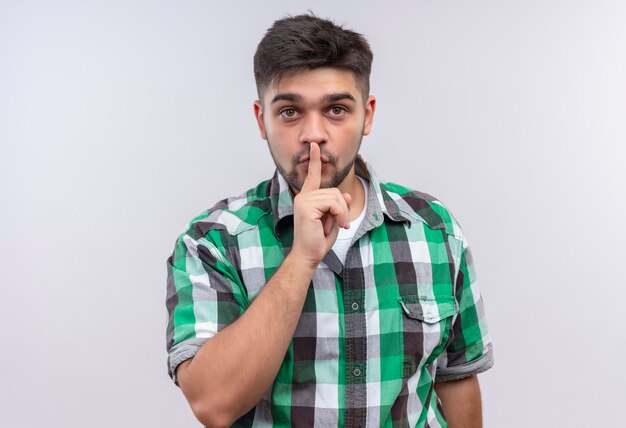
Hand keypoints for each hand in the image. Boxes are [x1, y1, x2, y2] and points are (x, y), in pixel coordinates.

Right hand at [290, 143, 351, 267]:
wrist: (308, 255)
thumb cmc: (317, 240)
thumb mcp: (334, 220)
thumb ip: (339, 206)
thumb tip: (347, 194)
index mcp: (307, 197)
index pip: (312, 175)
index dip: (315, 160)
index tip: (314, 146)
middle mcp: (303, 196)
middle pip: (335, 191)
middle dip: (342, 208)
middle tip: (339, 224)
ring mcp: (304, 200)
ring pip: (336, 196)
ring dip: (342, 213)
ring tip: (337, 225)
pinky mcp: (307, 206)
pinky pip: (333, 203)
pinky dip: (340, 214)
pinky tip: (336, 225)